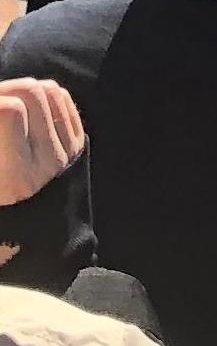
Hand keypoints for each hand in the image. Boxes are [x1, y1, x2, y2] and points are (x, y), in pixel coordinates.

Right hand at [0, 75, 84, 223]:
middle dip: (4, 89)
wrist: (48, 255)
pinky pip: (64, 103)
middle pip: (32, 93)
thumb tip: (1, 111)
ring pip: (50, 92)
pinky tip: (25, 109)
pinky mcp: (79, 147)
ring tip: (3, 105)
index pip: (10, 111)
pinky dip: (44, 97)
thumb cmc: (6, 233)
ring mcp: (68, 150)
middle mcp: (47, 160)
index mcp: (16, 179)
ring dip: (23, 90)